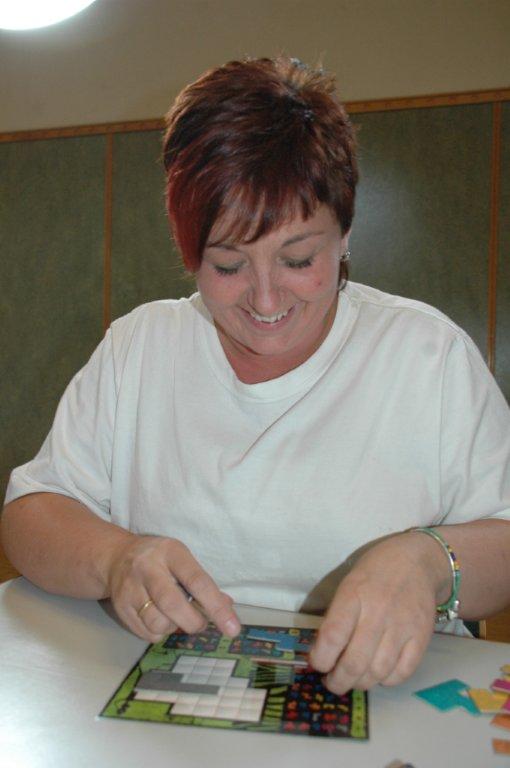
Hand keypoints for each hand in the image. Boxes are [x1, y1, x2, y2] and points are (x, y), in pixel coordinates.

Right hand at [106, 534, 240, 642]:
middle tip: (201, 624)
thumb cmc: (160, 560)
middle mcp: (147, 568)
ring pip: (158, 623)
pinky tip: (160, 618)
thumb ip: (204, 583)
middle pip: (173, 604)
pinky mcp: (120, 608)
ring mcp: (130, 589)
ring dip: (174, 627)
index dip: (216, 606)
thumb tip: (227, 608)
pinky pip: (147, 633)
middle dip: (194, 622)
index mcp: (171, 553)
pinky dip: (160, 633)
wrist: (117, 557)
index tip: (233, 628)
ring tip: (175, 616)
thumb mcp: (182, 560)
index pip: (197, 581)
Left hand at [309, 533, 444, 693]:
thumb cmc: (375, 571)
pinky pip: (403, 672)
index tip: (317, 664)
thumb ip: (337, 615)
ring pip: (378, 672)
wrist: (418, 561)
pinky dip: (387, 680)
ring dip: (361, 684)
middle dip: (338, 681)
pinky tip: (379, 673)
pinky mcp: (422, 637)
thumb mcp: (348, 583)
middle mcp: (378, 612)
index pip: (332, 636)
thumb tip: (323, 651)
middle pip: (355, 662)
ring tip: (354, 680)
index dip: (320, 659)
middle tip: (333, 683)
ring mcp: (402, 626)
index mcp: (354, 594)